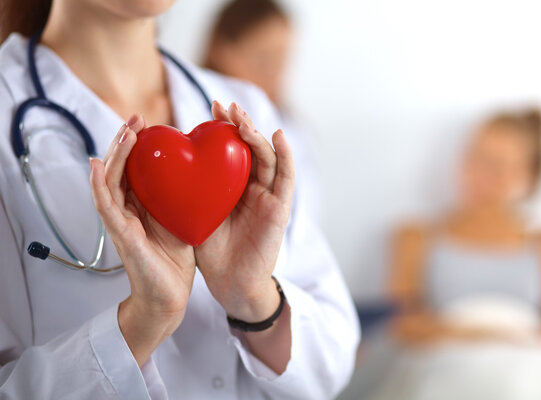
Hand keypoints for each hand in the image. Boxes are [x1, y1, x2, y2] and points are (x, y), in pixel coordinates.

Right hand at [90, 114, 195, 365]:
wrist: (170, 296)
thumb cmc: (176, 259)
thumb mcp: (182, 218)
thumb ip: (181, 196)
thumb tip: (196, 171)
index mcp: (141, 205)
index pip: (135, 168)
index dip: (138, 145)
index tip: (149, 123)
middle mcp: (126, 210)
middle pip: (119, 168)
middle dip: (125, 141)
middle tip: (136, 118)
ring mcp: (120, 222)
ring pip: (109, 181)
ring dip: (114, 155)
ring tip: (124, 132)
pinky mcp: (120, 235)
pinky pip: (105, 206)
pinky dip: (99, 185)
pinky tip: (98, 165)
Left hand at [194, 101, 294, 322]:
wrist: (231, 284)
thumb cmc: (212, 251)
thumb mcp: (197, 212)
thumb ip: (191, 189)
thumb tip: (165, 163)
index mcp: (234, 187)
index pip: (231, 150)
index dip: (223, 128)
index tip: (209, 108)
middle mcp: (254, 188)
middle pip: (250, 148)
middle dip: (238, 124)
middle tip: (223, 105)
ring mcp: (269, 197)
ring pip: (267, 157)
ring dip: (256, 134)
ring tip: (240, 116)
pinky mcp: (280, 209)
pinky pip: (286, 178)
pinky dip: (285, 155)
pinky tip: (278, 136)